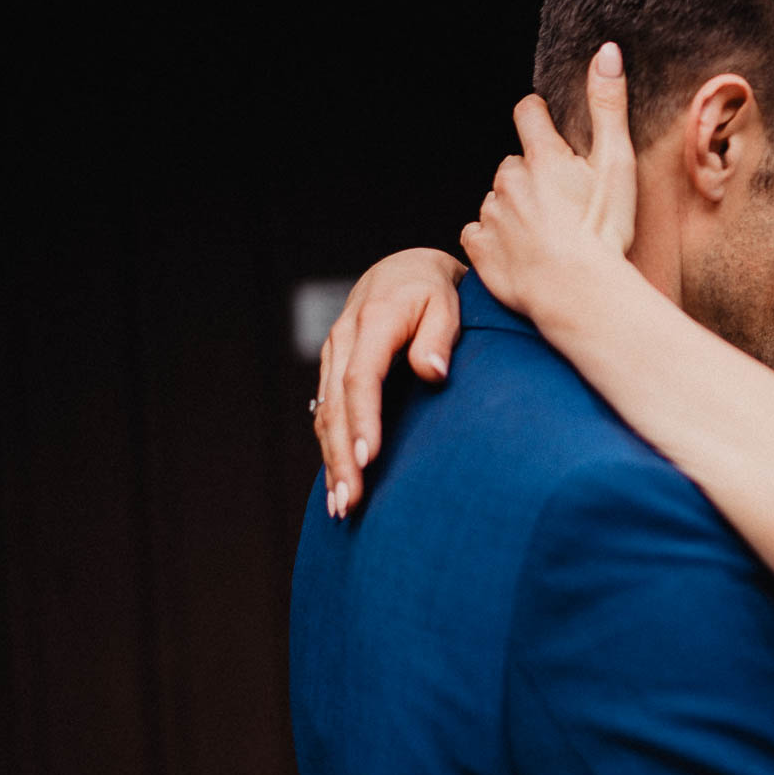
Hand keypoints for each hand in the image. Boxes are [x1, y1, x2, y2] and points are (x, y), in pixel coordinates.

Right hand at [313, 248, 465, 517]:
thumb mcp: (449, 301)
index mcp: (373, 321)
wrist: (406, 269)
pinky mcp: (334, 368)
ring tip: (343, 505)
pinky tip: (339, 481)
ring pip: (325, 413)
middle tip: (350, 501)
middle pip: (335, 405)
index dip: (362, 421)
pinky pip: (327, 412)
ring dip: (331, 461)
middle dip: (341, 456)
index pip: (361, 379)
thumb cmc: (437, 289)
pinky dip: (330, 448)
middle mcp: (344, 339)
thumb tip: (433, 373)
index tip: (368, 459)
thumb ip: (440, 336)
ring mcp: (334, 354)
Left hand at [461, 42, 635, 318]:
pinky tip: (520, 250)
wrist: (577, 293)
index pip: (527, 113)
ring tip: (544, 233)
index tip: (545, 126)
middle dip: (531, 175)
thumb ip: (608, 106)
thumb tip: (606, 52)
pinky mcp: (480, 247)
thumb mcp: (617, 164)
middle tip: (560, 202)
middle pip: (514, 162)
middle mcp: (509, 179)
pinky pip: (478, 232)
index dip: (537, 116)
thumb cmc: (602, 232)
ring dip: (515, 209)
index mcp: (542, 156)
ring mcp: (491, 214)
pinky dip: (494, 238)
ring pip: (498, 199)